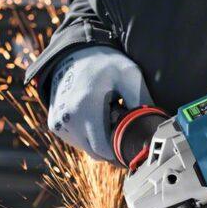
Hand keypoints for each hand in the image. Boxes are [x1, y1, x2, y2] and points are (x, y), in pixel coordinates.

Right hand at [48, 46, 152, 160]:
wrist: (75, 54)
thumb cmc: (105, 65)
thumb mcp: (129, 75)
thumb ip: (141, 100)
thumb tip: (152, 124)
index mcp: (86, 108)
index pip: (103, 149)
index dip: (119, 152)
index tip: (130, 144)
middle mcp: (68, 118)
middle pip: (96, 152)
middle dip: (110, 145)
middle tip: (120, 126)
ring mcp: (58, 123)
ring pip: (86, 148)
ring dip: (98, 140)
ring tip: (106, 117)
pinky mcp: (54, 124)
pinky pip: (76, 141)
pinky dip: (87, 135)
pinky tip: (94, 118)